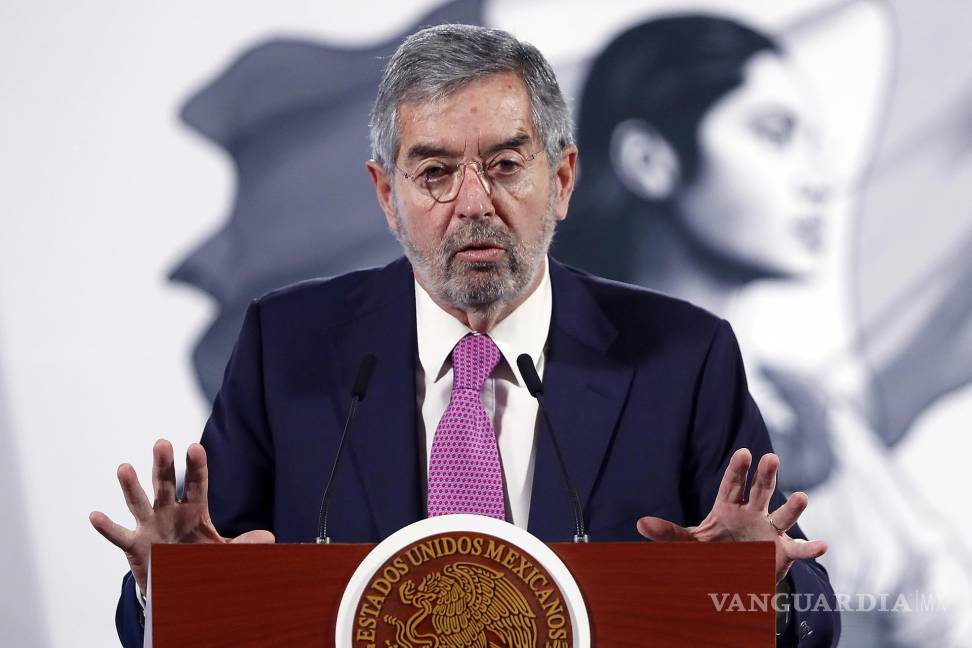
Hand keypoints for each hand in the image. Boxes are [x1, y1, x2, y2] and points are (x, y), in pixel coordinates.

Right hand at [89, 439, 273, 593]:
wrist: (177, 582)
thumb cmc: (200, 558)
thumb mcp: (225, 552)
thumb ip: (244, 544)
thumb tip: (269, 538)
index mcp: (194, 509)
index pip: (197, 483)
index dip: (197, 467)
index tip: (195, 447)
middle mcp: (169, 511)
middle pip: (165, 484)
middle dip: (163, 465)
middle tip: (161, 443)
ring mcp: (150, 526)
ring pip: (139, 502)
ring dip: (131, 486)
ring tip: (124, 468)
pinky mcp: (134, 545)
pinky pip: (119, 535)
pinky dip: (107, 527)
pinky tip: (95, 515)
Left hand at [636, 448, 825, 583]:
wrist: (732, 577)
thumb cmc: (712, 550)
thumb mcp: (689, 543)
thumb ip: (668, 533)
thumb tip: (640, 524)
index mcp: (728, 506)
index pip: (732, 484)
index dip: (738, 469)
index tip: (743, 452)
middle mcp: (752, 513)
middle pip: (760, 490)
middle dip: (765, 475)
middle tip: (771, 457)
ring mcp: (770, 530)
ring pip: (782, 515)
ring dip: (792, 507)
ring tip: (801, 497)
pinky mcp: (783, 552)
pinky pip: (800, 549)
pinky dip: (811, 547)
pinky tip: (822, 544)